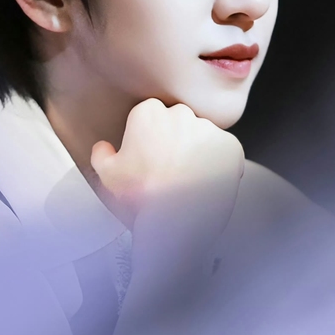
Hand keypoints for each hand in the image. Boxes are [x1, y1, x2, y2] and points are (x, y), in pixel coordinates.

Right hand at [90, 99, 243, 246]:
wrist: (176, 222)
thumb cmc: (142, 197)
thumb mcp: (107, 175)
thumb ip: (102, 154)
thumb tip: (103, 147)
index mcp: (149, 112)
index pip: (151, 117)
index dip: (150, 139)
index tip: (150, 157)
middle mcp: (181, 114)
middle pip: (179, 123)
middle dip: (175, 142)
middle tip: (170, 170)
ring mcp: (209, 129)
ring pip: (203, 137)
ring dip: (198, 153)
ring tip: (189, 181)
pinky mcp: (232, 147)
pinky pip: (226, 152)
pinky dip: (219, 165)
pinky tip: (206, 184)